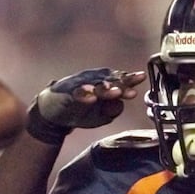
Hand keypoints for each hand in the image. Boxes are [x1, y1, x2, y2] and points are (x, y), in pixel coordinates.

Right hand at [27, 68, 144, 143]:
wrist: (53, 113)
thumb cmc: (80, 111)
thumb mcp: (101, 115)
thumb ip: (113, 110)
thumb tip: (121, 105)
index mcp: (103, 83)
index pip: (119, 79)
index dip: (130, 79)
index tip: (141, 78)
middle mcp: (93, 80)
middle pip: (109, 80)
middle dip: (121, 84)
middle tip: (131, 90)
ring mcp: (80, 85)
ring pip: (95, 85)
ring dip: (106, 88)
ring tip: (116, 92)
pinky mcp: (67, 92)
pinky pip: (76, 92)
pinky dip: (84, 94)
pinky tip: (91, 97)